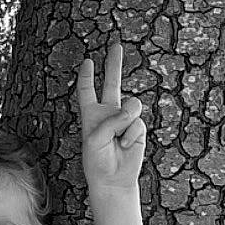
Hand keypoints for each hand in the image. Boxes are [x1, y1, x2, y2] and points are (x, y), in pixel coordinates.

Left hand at [75, 38, 144, 192]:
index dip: (86, 76)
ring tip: (118, 139)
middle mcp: (108, 113)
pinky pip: (137, 122)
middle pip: (111, 83)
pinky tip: (125, 146)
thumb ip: (111, 119)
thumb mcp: (95, 138)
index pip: (87, 91)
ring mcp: (124, 120)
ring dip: (124, 122)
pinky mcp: (137, 129)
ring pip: (131, 105)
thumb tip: (133, 109)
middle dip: (114, 64)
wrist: (113, 180)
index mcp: (90, 114)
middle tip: (116, 44)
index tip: (88, 62)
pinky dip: (130, 135)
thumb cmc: (97, 160)